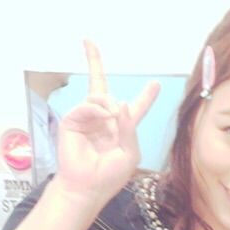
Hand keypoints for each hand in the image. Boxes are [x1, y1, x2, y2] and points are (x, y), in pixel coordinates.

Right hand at [54, 40, 159, 206]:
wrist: (87, 187)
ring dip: (108, 104)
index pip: (135, 108)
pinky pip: (87, 105)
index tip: (156, 83)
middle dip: (94, 62)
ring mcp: (87, 118)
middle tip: (89, 42)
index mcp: (122, 129)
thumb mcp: (130, 153)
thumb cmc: (110, 176)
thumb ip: (129, 128)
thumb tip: (119, 101)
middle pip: (101, 86)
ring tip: (111, 119)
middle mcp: (104, 119)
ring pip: (99, 95)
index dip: (146, 96)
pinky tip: (103, 118)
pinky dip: (97, 109)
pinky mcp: (73, 120)